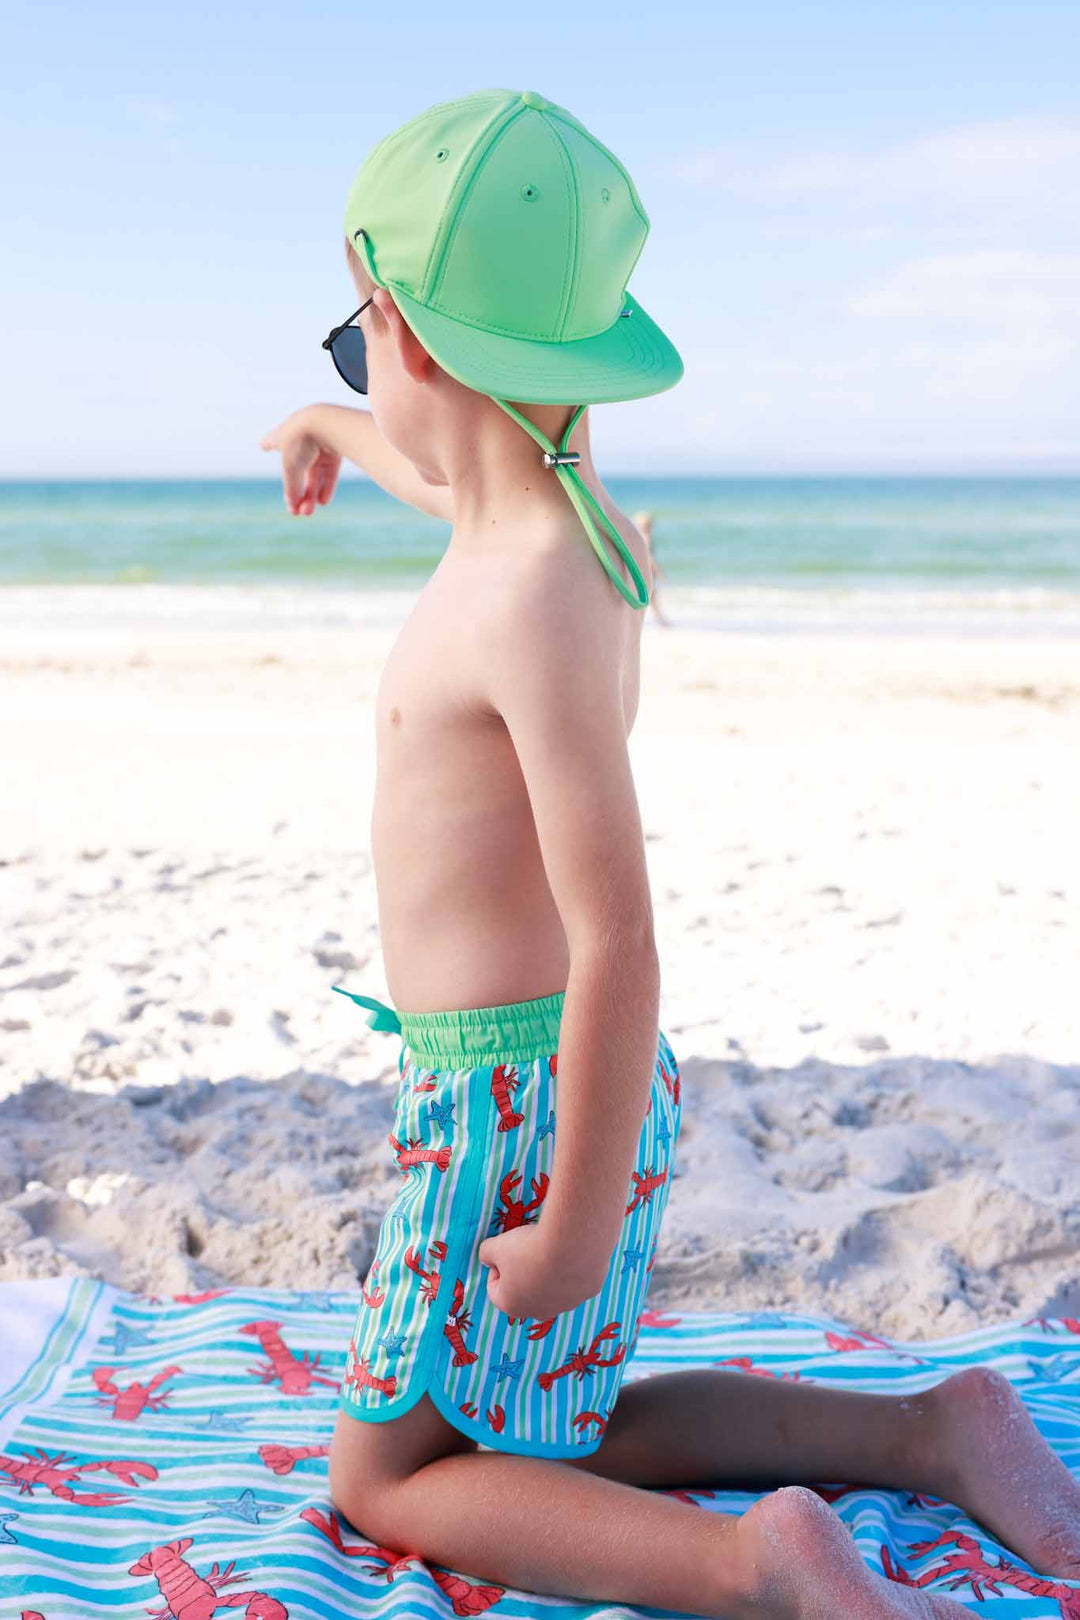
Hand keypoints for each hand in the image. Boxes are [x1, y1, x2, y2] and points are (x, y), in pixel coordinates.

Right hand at [260, 406, 341, 515]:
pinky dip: (326, 487)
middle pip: (298, 469)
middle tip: (296, 512)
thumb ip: (291, 487)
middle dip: (297, 492)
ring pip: (315, 473)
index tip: (263, 445)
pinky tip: (323, 502)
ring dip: (311, 494)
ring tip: (308, 512)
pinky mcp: (336, 448)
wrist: (328, 424)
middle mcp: (301, 437)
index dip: (268, 444)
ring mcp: (319, 442)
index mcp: (284, 434)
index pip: (272, 440)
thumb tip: (295, 505)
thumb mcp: (291, 468)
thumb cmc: (302, 441)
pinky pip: (329, 471)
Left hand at [477, 1222, 608, 1320]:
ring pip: (553, 1289)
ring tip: (552, 1247)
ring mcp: (567, 1304)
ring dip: (549, 1272)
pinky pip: (576, 1279)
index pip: (495, 1290)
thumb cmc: (528, 1248)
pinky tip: (571, 1249)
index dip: (497, 1267)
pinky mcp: (588, 1291)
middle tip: (528, 1250)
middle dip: (524, 1274)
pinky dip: (572, 1266)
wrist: (572, 1243)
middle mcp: (540, 1312)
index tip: (505, 1251)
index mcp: (512, 1306)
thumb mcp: (495, 1246)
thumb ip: (486, 1253)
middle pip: (526, 1293)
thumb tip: (488, 1257)